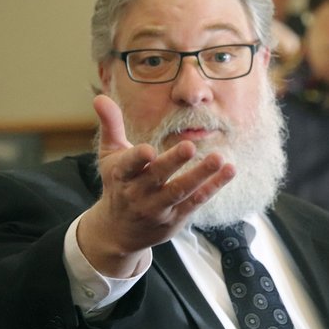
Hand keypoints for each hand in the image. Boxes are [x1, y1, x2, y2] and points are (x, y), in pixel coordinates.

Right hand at [77, 95, 235, 277]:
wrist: (118, 231)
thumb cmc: (118, 184)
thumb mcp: (109, 156)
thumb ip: (111, 126)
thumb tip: (100, 97)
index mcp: (121, 175)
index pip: (127, 166)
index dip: (136, 159)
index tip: (148, 150)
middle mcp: (139, 193)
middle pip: (157, 177)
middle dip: (173, 162)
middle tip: (188, 145)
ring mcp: (158, 207)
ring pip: (180, 190)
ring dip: (200, 175)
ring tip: (219, 158)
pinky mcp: (176, 217)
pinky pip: (196, 201)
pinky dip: (213, 187)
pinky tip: (229, 171)